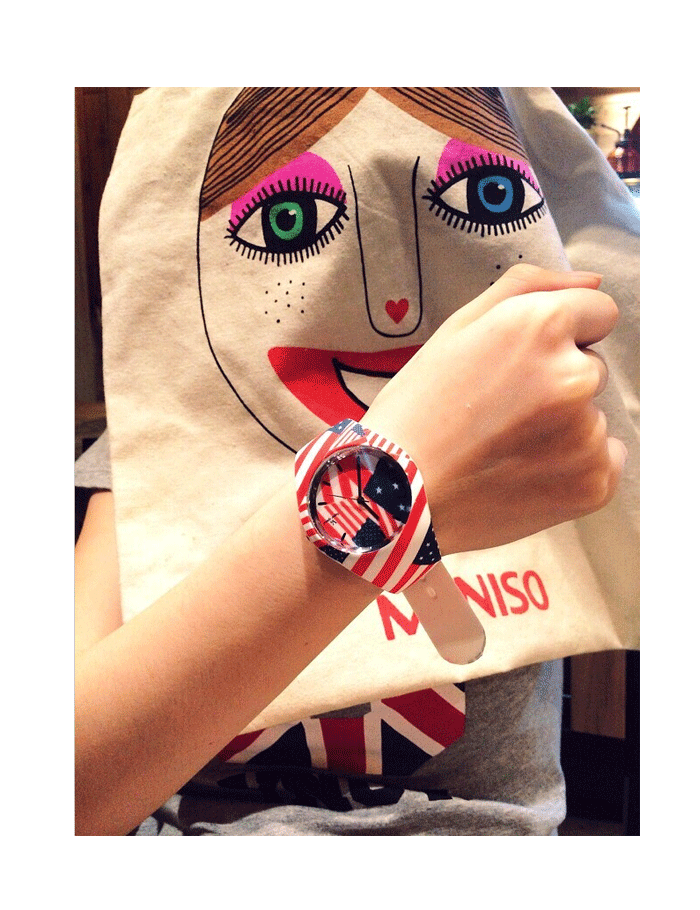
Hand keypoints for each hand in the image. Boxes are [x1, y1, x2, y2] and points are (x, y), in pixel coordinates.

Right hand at [364, 264, 626, 554]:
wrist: (396, 495)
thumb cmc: (418, 408)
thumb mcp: (456, 328)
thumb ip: (528, 288)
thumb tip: (592, 280)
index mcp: (542, 326)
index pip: (599, 311)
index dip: (558, 333)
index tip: (521, 362)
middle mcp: (575, 375)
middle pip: (592, 366)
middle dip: (557, 380)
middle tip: (500, 410)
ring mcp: (588, 434)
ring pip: (592, 415)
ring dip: (563, 426)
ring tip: (504, 447)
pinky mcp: (595, 483)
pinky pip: (604, 460)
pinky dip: (574, 467)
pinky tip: (525, 473)